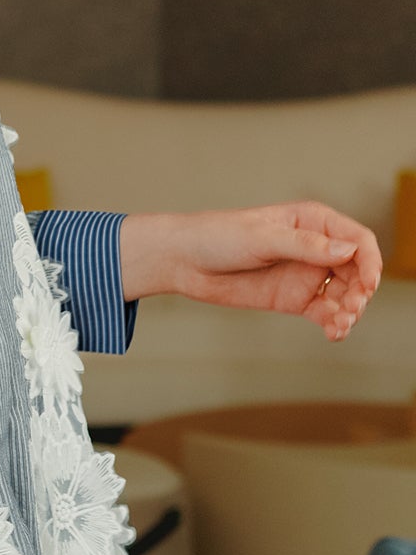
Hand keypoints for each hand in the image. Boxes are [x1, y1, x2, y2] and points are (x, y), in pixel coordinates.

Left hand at [120, 202, 382, 340]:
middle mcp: (315, 248)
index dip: (370, 261)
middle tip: (350, 309)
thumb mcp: (262, 238)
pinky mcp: (294, 299)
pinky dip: (334, 324)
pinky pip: (324, 312)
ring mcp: (306, 274)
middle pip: (356, 271)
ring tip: (340, 324)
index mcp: (313, 221)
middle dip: (360, 291)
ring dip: (350, 311)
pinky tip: (334, 333)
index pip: (357, 240)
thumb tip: (349, 250)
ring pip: (344, 294)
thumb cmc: (219, 236)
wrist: (184, 261)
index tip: (369, 283)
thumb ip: (304, 246)